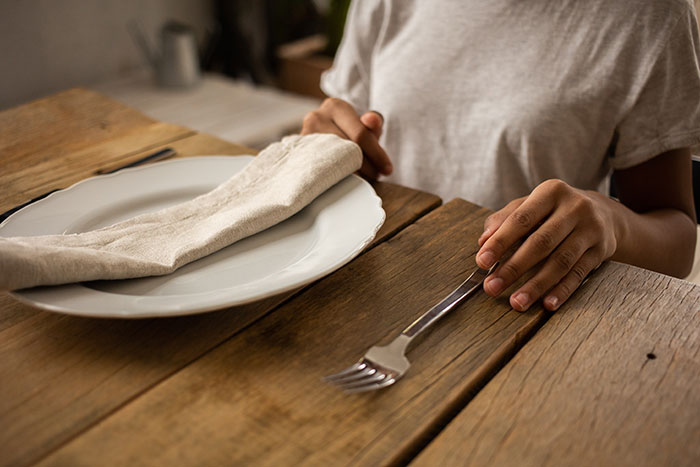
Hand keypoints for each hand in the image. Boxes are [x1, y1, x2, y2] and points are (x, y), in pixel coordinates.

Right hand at [301, 97, 392, 179]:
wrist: (320, 137)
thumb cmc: (348, 131)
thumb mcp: (364, 125)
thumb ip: (373, 123)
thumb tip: (372, 120)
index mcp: (335, 106)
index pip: (360, 134)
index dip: (377, 154)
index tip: (387, 170)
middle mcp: (316, 117)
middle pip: (347, 149)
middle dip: (367, 166)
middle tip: (376, 176)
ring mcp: (303, 136)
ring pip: (333, 162)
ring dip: (353, 173)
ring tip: (363, 179)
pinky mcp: (297, 153)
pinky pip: (320, 170)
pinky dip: (334, 177)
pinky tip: (344, 181)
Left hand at [476, 179, 618, 311]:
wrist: (604, 213)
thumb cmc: (554, 211)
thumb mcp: (530, 205)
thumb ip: (504, 219)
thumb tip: (483, 241)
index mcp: (551, 192)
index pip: (521, 219)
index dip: (500, 241)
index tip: (482, 262)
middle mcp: (575, 207)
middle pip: (541, 242)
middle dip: (514, 268)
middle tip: (492, 287)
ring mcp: (591, 229)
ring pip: (561, 261)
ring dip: (537, 285)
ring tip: (517, 302)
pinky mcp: (602, 250)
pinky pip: (579, 274)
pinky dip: (563, 290)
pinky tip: (547, 304)